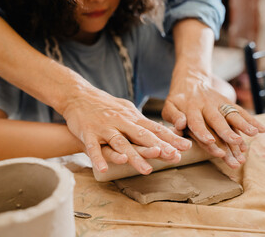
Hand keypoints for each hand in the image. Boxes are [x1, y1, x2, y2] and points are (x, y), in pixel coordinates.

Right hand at [62, 86, 191, 174]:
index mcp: (132, 117)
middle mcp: (121, 122)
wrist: (79, 95)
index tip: (186, 147)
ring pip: (121, 143)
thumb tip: (161, 129)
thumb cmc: (105, 105)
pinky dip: (98, 158)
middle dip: (159, 147)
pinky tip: (105, 169)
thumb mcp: (127, 110)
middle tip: (174, 157)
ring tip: (146, 169)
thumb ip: (142, 122)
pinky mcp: (88, 133)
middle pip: (142, 136)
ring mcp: (105, 128)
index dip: (171, 138)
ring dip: (134, 156)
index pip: (155, 128)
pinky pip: (93, 147)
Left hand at [162, 68, 264, 167]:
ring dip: (244, 124)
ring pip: (232, 115)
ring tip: (254, 134)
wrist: (191, 80)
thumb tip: (180, 123)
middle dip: (228, 131)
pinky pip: (241, 111)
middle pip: (218, 120)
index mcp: (190, 108)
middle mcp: (207, 106)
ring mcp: (219, 104)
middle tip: (237, 142)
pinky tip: (262, 129)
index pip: (196, 122)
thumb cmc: (178, 100)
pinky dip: (252, 120)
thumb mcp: (169, 106)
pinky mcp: (228, 104)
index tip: (211, 142)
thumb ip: (173, 115)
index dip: (203, 132)